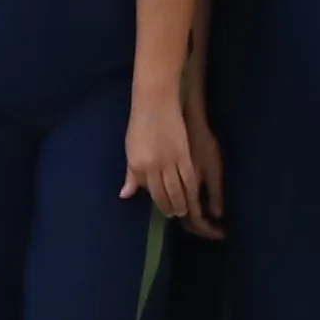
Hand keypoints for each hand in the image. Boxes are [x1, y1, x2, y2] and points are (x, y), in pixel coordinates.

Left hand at [128, 91, 212, 229]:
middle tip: (174, 215)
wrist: (155, 104)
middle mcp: (152, 167)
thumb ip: (131, 174)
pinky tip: (193, 196)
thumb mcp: (130, 150)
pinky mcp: (183, 155)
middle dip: (169, 207)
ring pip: (178, 189)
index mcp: (137, 165)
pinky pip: (189, 178)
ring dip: (181, 203)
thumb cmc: (140, 125)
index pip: (148, 190)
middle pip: (163, 194)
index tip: (162, 207)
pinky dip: (192, 190)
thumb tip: (125, 195)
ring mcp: (169, 161)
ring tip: (184, 210)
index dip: (157, 200)